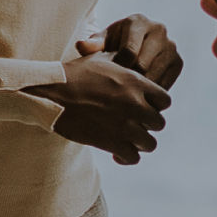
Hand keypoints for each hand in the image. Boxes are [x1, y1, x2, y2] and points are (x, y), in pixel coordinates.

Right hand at [27, 44, 169, 164]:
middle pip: (159, 123)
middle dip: (148, 125)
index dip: (156, 105)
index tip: (144, 107)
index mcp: (135, 83)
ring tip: (127, 140)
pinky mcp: (111, 143)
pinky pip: (132, 157)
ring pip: (149, 143)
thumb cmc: (73, 74)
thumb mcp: (100, 59)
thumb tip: (127, 58)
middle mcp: (134, 104)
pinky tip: (116, 152)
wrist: (51, 93)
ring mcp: (124, 125)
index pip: (165, 100)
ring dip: (139, 143)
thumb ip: (121, 62)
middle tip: (134, 125)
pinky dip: (126, 157)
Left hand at [95, 13, 184, 90]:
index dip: (117, 69)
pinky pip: (164, 84)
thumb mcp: (102, 42)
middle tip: (116, 91)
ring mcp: (171, 46)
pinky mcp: (178, 62)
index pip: (128, 52)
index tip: (108, 77)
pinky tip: (137, 97)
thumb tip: (81, 46)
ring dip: (139, 90)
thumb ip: (93, 45)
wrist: (134, 46)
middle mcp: (159, 30)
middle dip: (127, 80)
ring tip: (124, 96)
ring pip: (154, 78)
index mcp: (138, 22)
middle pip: (142, 66)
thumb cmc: (113, 44)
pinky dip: (150, 94)